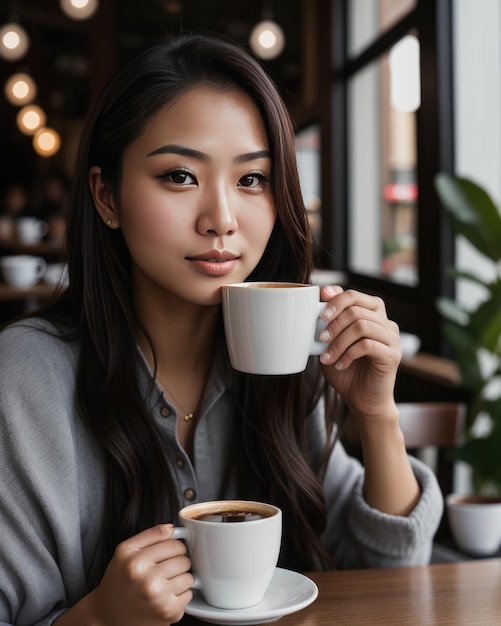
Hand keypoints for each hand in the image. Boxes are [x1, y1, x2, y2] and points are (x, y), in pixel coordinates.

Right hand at [90, 524, 193, 625]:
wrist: (108, 614)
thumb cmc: (119, 580)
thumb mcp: (125, 551)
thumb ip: (150, 535)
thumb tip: (172, 528)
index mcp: (135, 562)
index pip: (174, 544)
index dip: (173, 547)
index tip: (166, 553)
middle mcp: (146, 581)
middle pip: (184, 560)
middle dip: (177, 562)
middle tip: (164, 570)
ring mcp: (159, 599)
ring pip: (189, 577)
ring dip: (180, 579)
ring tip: (164, 583)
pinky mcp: (169, 613)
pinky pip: (189, 594)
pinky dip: (181, 594)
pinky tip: (165, 596)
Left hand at [318, 285, 401, 422]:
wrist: (361, 400)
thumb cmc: (346, 370)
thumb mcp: (331, 343)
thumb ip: (328, 321)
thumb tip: (319, 295)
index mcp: (372, 315)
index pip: (354, 296)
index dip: (335, 300)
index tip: (320, 314)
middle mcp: (385, 323)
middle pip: (356, 309)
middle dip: (334, 324)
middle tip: (321, 339)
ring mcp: (392, 338)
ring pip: (361, 326)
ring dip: (339, 341)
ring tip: (327, 357)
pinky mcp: (392, 354)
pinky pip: (367, 345)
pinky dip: (349, 354)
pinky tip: (341, 364)